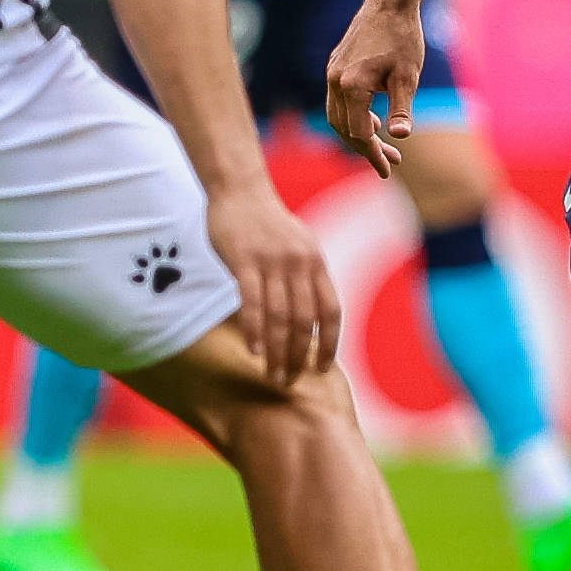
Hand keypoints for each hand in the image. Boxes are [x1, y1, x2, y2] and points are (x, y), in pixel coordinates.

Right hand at [206, 186, 340, 385]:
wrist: (239, 190)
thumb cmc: (267, 224)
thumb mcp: (299, 247)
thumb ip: (307, 278)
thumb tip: (313, 320)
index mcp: (316, 262)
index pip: (330, 311)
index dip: (330, 343)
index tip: (322, 369)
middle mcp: (300, 263)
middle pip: (306, 321)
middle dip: (299, 356)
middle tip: (289, 381)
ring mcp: (272, 262)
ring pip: (280, 317)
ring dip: (278, 352)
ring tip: (272, 375)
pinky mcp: (244, 260)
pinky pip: (253, 302)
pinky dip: (256, 330)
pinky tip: (254, 350)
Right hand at [324, 0, 425, 180]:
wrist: (389, 1)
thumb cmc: (403, 37)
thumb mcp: (408, 76)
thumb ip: (402, 107)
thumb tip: (400, 136)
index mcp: (352, 86)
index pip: (360, 133)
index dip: (374, 154)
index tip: (389, 169)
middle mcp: (336, 81)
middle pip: (344, 129)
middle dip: (366, 149)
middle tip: (391, 163)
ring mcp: (332, 72)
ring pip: (337, 116)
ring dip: (357, 134)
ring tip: (382, 145)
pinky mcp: (335, 66)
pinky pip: (338, 101)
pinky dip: (352, 116)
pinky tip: (374, 119)